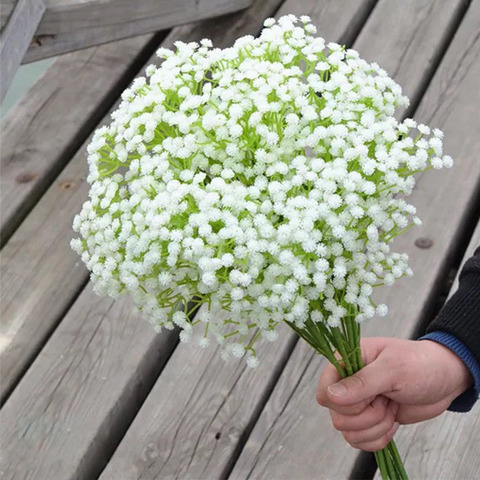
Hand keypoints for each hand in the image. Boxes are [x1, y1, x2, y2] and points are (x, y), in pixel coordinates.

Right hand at [316, 337, 472, 450]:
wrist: (443, 378)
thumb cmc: (419, 364)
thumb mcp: (393, 369)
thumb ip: (362, 382)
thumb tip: (332, 395)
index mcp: (345, 361)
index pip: (325, 391)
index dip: (343, 402)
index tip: (368, 394)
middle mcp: (346, 383)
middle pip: (337, 417)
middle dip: (369, 415)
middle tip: (387, 398)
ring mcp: (356, 404)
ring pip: (349, 433)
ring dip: (377, 426)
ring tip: (391, 406)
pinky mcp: (367, 420)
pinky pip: (359, 442)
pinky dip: (379, 438)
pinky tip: (392, 420)